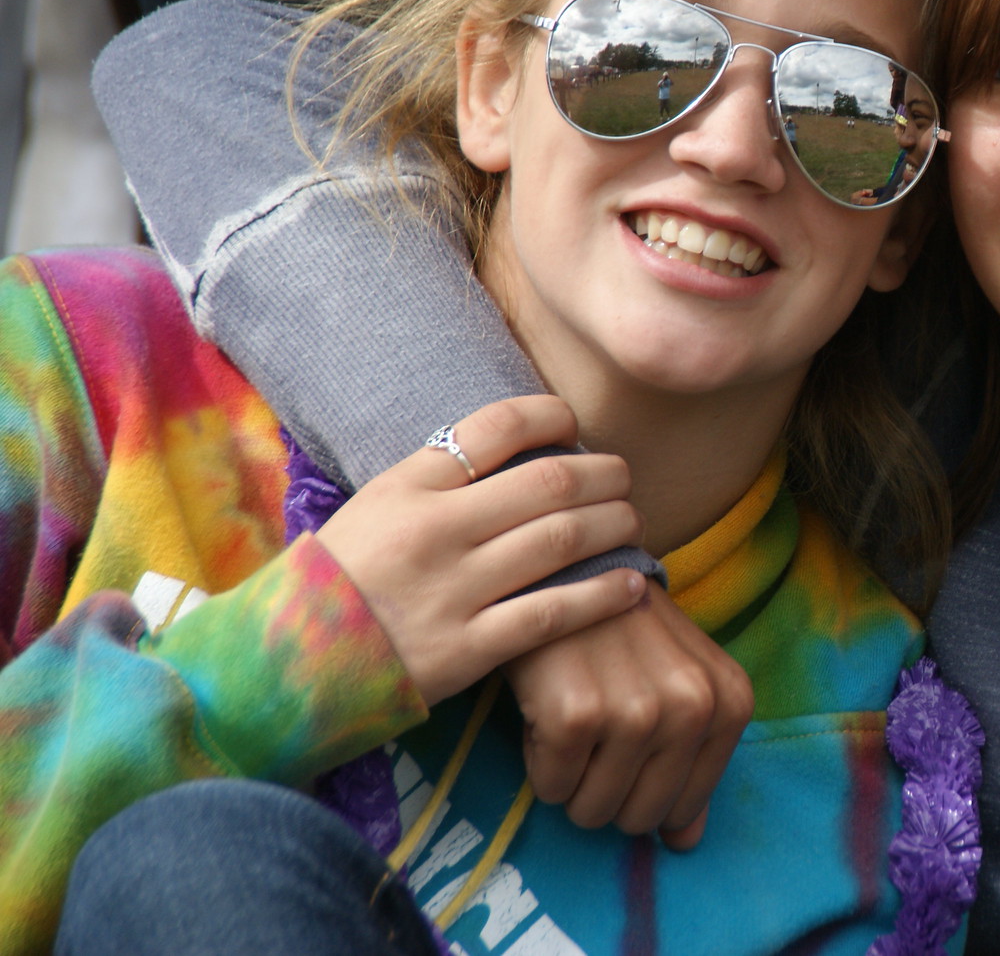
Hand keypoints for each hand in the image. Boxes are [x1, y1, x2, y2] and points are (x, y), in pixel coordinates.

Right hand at [318, 396, 648, 704]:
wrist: (278, 672)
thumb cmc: (335, 586)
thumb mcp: (371, 510)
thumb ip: (437, 483)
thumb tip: (517, 452)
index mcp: (407, 487)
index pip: (496, 426)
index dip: (551, 416)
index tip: (573, 424)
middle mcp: (433, 530)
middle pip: (550, 481)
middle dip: (604, 474)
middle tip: (623, 478)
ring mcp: (452, 591)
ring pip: (564, 540)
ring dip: (615, 526)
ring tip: (633, 523)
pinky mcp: (465, 650)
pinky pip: (555, 614)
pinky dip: (605, 596)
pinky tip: (633, 586)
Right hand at [506, 591, 752, 848]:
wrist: (567, 568)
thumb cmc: (625, 631)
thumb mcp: (678, 685)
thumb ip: (691, 764)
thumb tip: (686, 843)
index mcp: (729, 703)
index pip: (685, 808)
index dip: (646, 790)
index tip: (629, 742)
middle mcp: (693, 708)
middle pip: (638, 818)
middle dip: (607, 791)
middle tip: (596, 732)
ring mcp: (637, 711)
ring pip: (592, 811)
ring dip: (572, 778)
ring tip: (576, 715)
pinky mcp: (579, 714)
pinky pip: (552, 788)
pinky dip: (541, 761)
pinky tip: (550, 706)